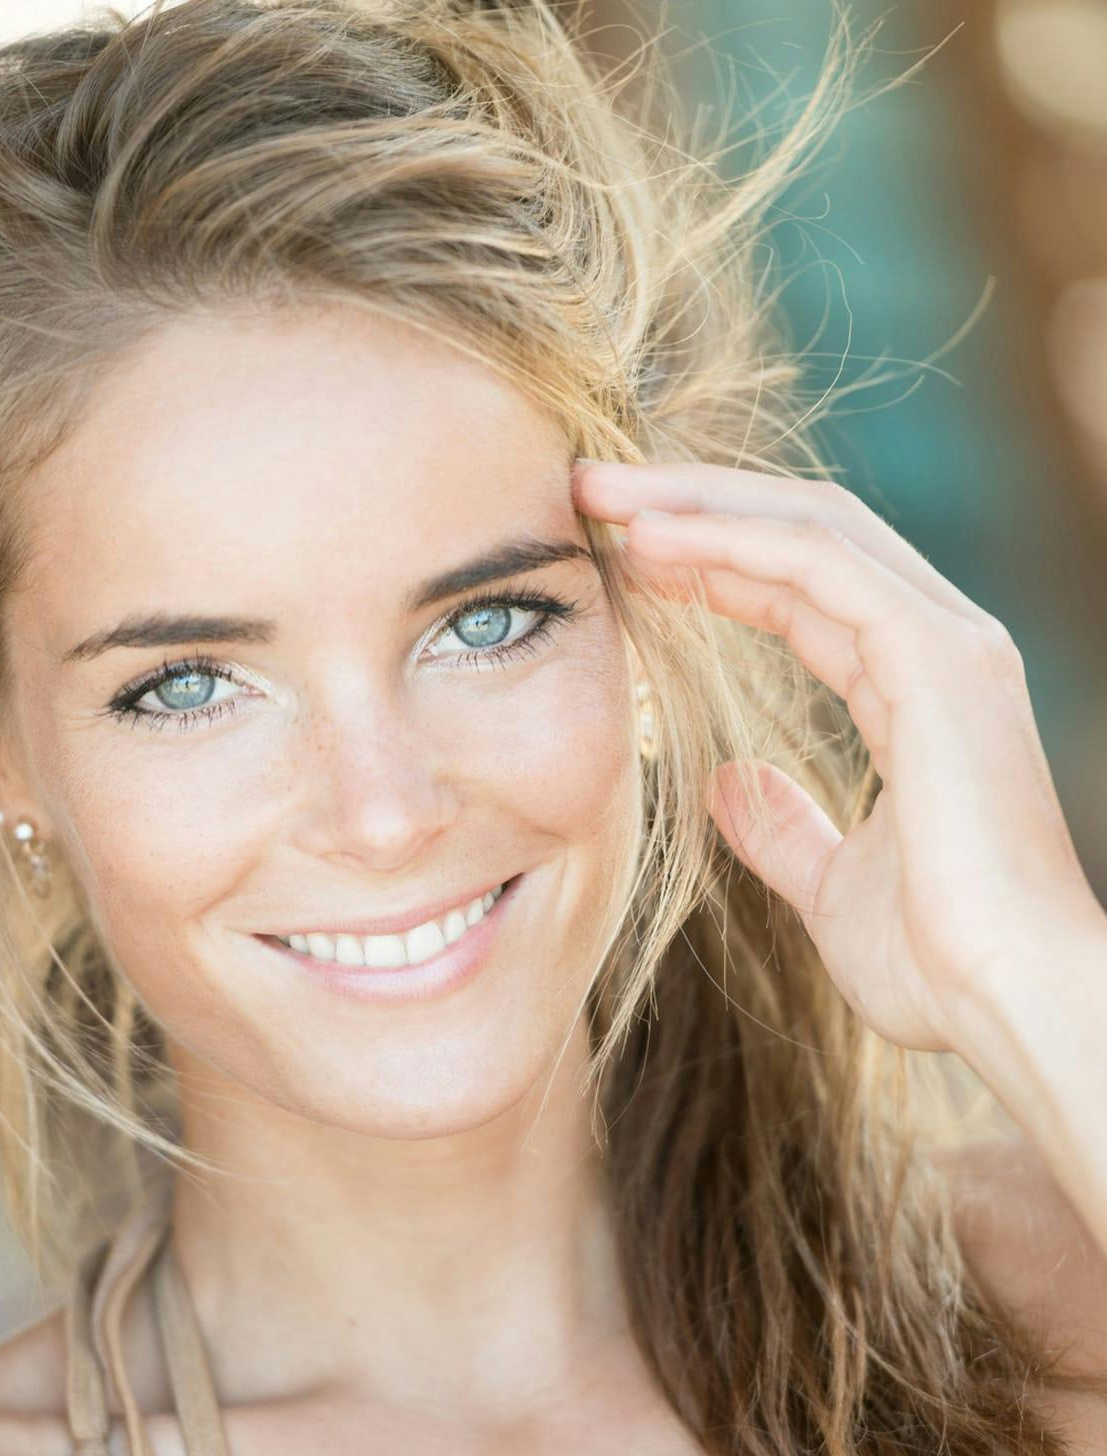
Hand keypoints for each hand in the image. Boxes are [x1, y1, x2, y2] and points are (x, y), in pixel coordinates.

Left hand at [572, 459, 1106, 1053]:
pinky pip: (818, 565)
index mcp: (913, 687)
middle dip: (690, 502)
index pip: (797, 586)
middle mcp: (936, 644)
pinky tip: (649, 536)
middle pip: (798, 532)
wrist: (1009, 1008)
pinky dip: (728, 541)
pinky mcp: (940, 657)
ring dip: (695, 503)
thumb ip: (783, 829)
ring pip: (807, 528)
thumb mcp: (829, 885)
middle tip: (590, 488)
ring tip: (600, 493)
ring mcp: (946, 644)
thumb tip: (726, 784)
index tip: (619, 549)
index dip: (708, 557)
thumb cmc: (938, 962)